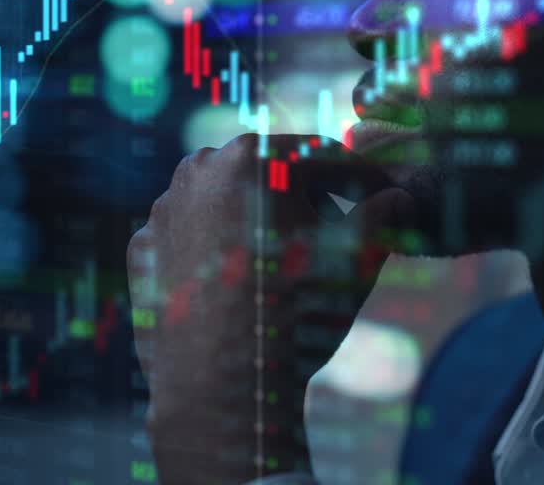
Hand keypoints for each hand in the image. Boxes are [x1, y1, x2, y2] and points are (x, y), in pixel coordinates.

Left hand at [127, 134, 415, 483]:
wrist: (220, 387)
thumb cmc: (296, 311)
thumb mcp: (357, 257)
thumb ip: (384, 214)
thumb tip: (402, 197)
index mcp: (253, 155)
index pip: (322, 156)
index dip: (361, 177)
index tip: (383, 195)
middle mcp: (198, 169)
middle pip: (270, 175)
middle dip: (307, 198)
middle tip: (338, 233)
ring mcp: (162, 210)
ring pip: (227, 204)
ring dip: (258, 221)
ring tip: (288, 265)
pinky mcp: (141, 250)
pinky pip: (191, 237)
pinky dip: (216, 251)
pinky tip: (241, 286)